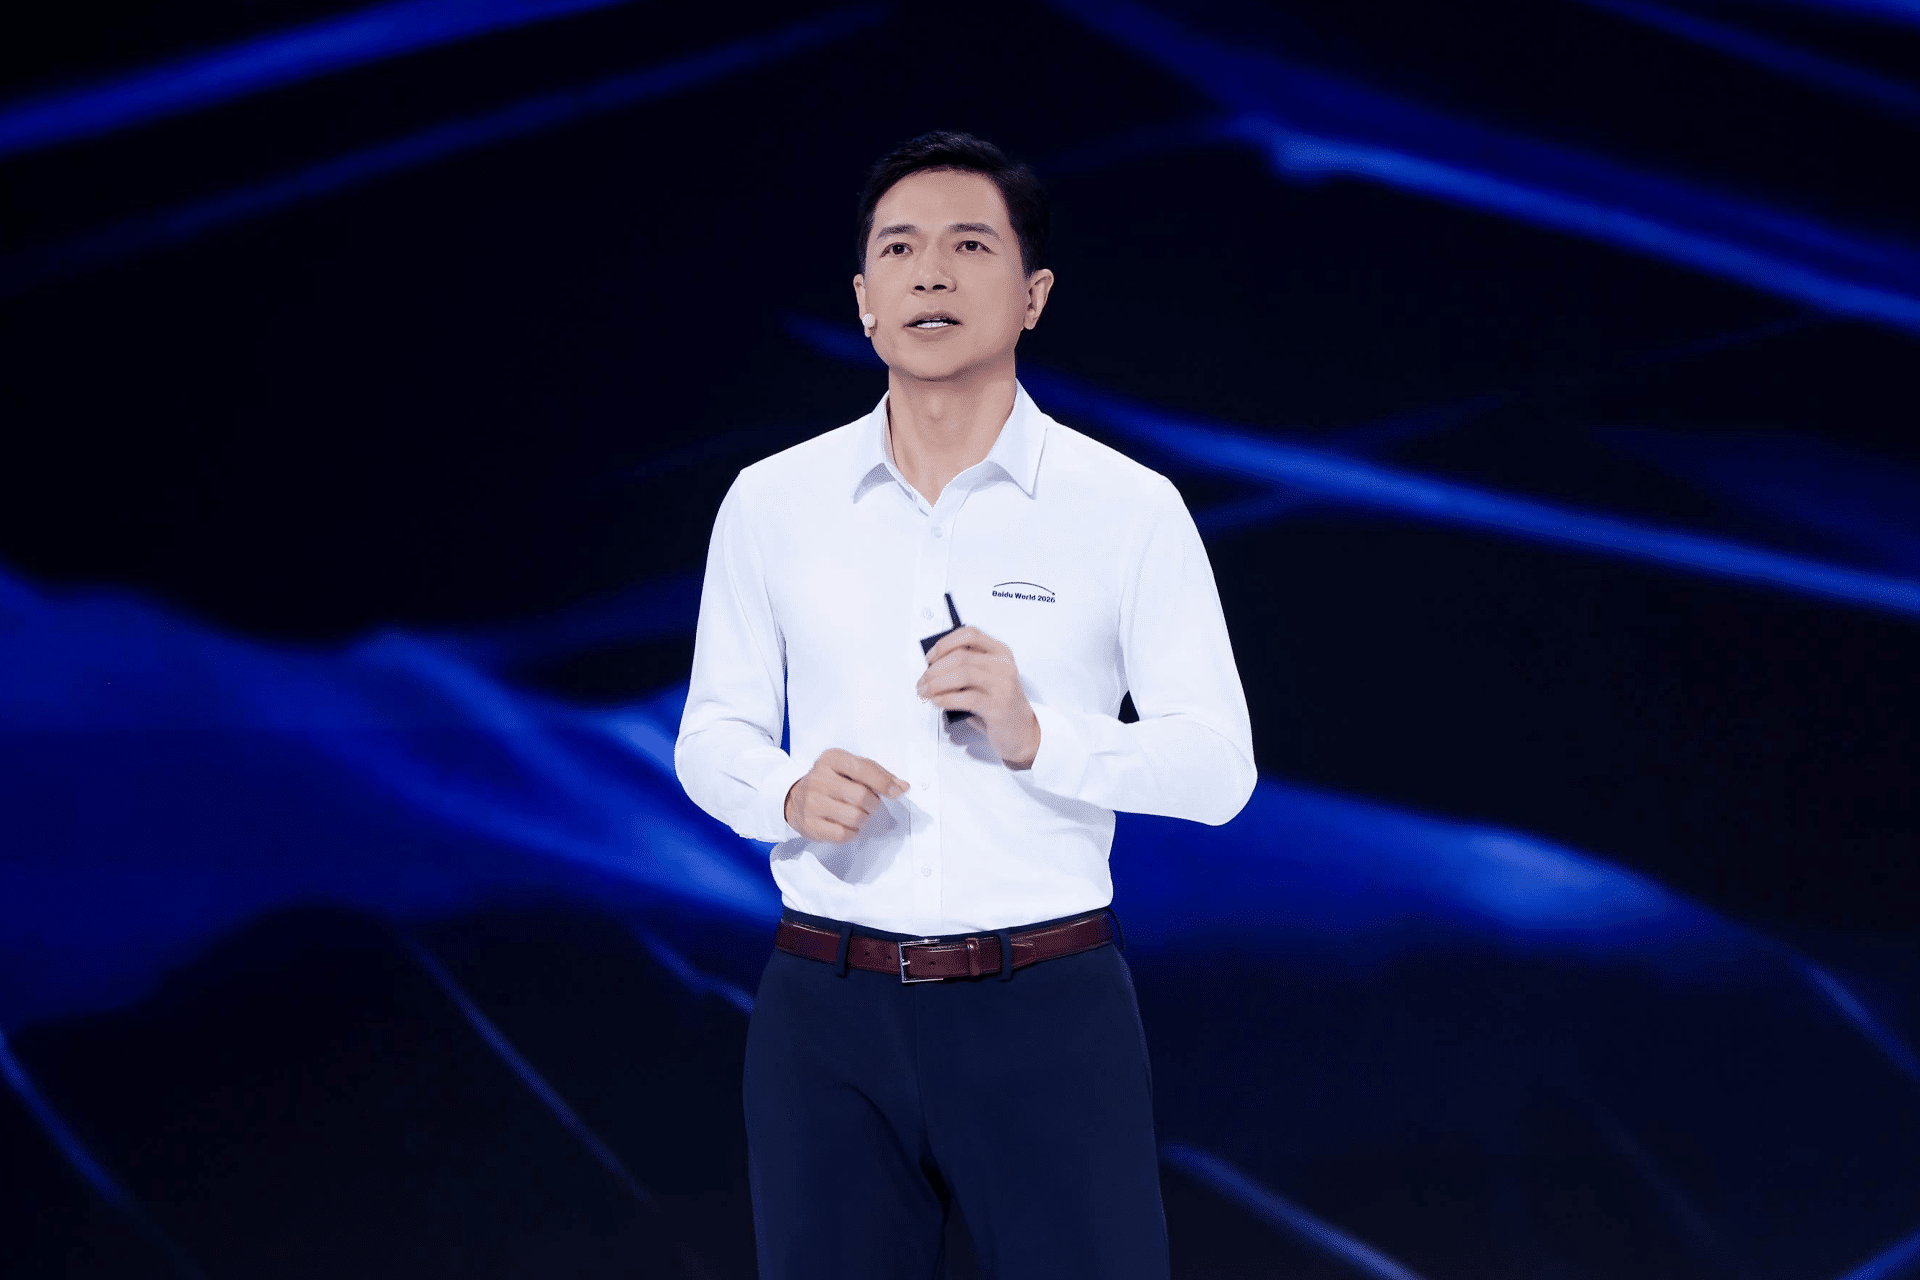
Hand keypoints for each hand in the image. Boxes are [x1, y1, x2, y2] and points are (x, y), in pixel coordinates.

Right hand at [785, 748, 908, 842]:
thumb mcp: (849, 767)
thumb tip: (902, 787)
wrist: (794, 798)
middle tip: (871, 805)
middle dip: (874, 804)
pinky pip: (843, 834)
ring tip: (859, 814)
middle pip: (861, 796)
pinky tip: (847, 825)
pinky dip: (852, 832)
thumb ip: (876, 774)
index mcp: (831, 759)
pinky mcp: (809, 824)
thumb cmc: (831, 781)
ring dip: (864, 819)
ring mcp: (811, 803)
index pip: (863, 768)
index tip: (898, 791)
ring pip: (854, 817)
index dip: (884, 782)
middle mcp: (818, 778)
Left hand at [916, 626, 1040, 768]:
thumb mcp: (987, 678)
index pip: (969, 635)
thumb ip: (967, 667)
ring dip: (936, 683)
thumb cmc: (999, 703)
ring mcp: (1003, 685)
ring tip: (925, 692)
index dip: (945, 643)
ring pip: (961, 674)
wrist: (1022, 731)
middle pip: (961, 656)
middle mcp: (1003, 665)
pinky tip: (937, 701)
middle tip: (922, 681)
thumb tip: (932, 666)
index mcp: (1000, 652)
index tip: (930, 658)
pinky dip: (945, 698)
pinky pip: (965, 697)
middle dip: (935, 669)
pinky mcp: (997, 706)